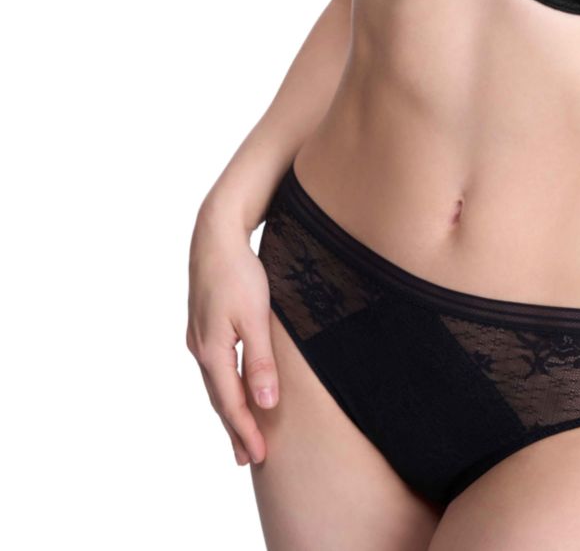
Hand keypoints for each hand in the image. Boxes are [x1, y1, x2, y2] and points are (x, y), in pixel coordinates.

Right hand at [186, 196, 278, 465]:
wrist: (215, 236)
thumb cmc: (239, 273)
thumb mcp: (256, 318)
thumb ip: (261, 362)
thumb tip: (266, 404)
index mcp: (212, 351)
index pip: (231, 403)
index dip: (246, 430)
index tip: (261, 456)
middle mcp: (200, 348)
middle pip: (219, 399)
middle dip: (235, 429)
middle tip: (250, 458)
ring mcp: (198, 336)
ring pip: (215, 383)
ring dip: (229, 409)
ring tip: (242, 433)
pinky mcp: (203, 325)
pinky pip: (215, 367)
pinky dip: (224, 386)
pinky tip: (231, 389)